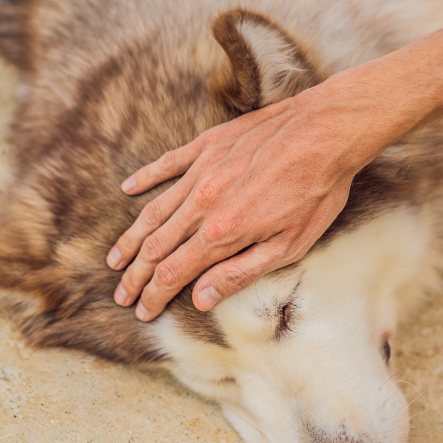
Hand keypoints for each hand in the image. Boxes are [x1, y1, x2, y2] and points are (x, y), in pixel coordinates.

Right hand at [107, 87, 374, 320]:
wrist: (326, 132)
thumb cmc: (316, 193)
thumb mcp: (288, 246)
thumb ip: (240, 272)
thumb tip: (202, 297)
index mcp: (222, 232)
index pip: (173, 272)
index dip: (154, 295)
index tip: (141, 311)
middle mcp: (203, 202)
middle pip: (156, 246)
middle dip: (136, 275)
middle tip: (120, 294)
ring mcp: (202, 171)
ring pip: (155, 210)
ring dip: (132, 238)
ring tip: (116, 259)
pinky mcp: (208, 145)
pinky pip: (167, 164)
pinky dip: (145, 178)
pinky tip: (128, 189)